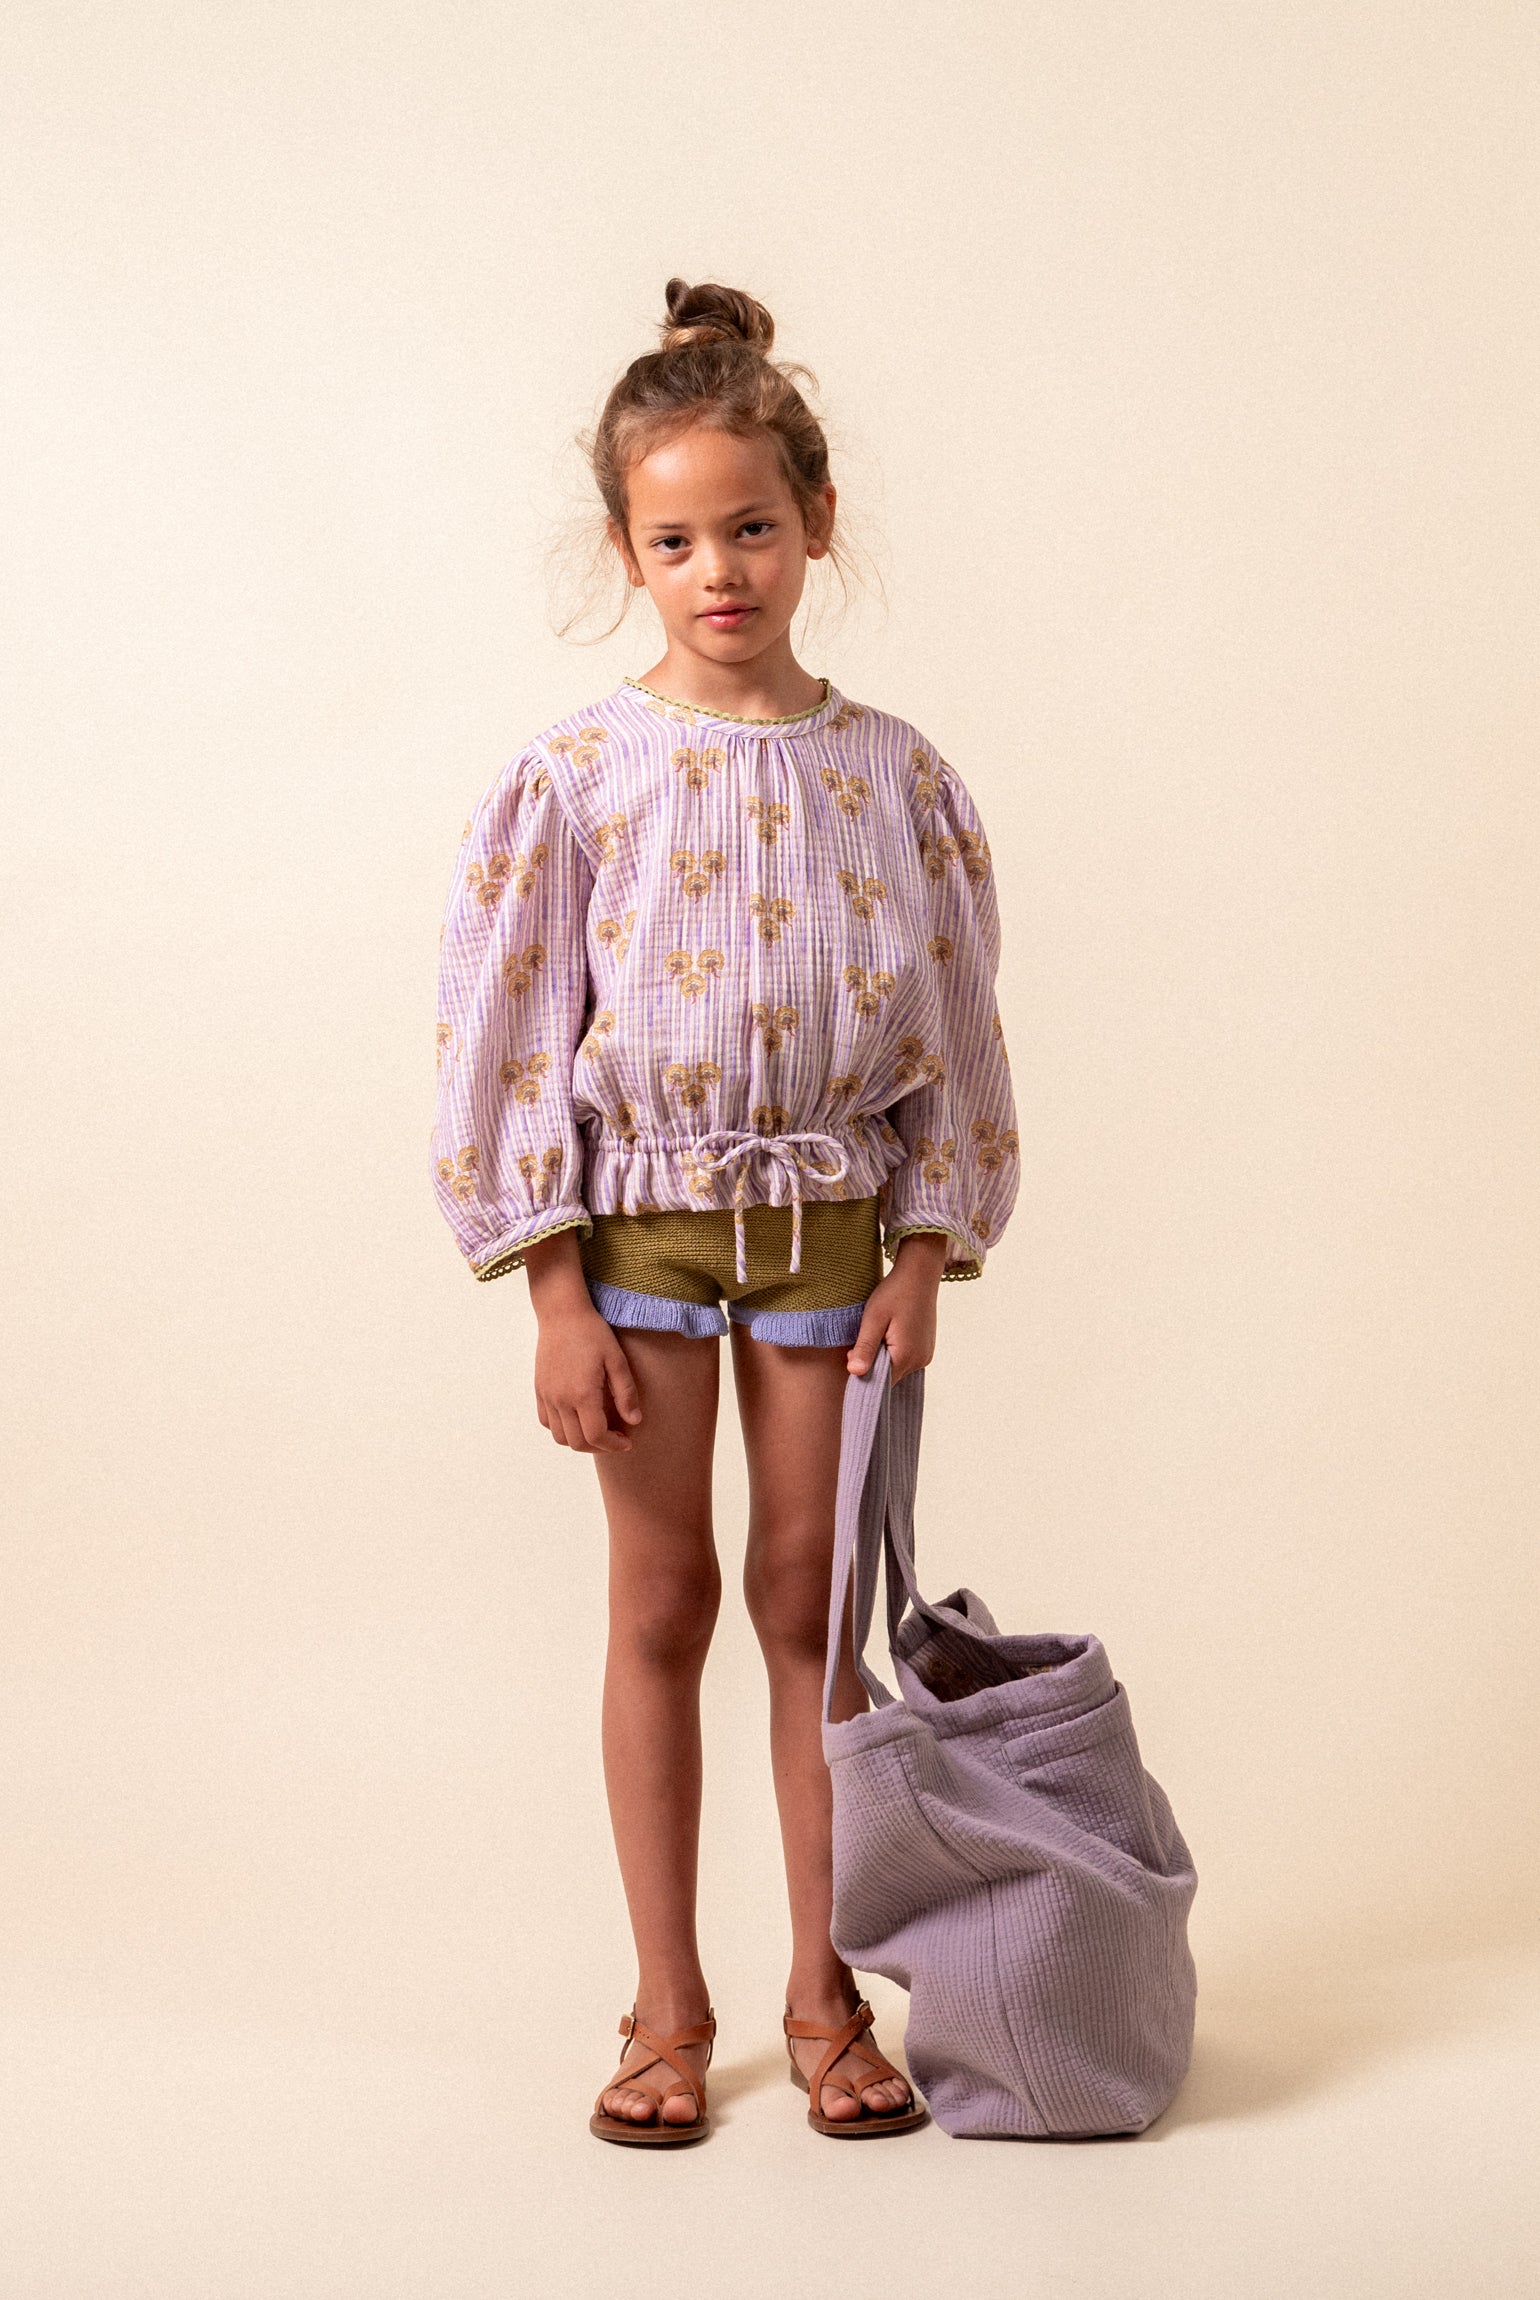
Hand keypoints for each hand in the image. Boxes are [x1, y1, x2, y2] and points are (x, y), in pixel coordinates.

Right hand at [523, 1229, 642, 1451]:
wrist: (562, 1313)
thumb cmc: (592, 1333)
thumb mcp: (617, 1360)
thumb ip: (626, 1393)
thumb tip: (634, 1421)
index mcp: (582, 1394)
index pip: (596, 1436)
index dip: (614, 1445)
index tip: (627, 1442)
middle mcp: (561, 1399)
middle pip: (577, 1442)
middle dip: (600, 1447)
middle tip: (616, 1438)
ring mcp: (547, 1396)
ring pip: (560, 1436)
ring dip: (580, 1440)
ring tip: (598, 1429)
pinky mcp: (539, 1390)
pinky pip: (546, 1422)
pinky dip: (562, 1428)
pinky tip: (577, 1417)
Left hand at [846, 1232, 948, 1381]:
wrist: (919, 1274)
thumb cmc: (894, 1293)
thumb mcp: (873, 1319)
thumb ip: (865, 1347)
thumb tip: (854, 1373)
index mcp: (906, 1356)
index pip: (879, 1382)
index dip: (863, 1372)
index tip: (851, 1356)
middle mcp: (919, 1361)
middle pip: (888, 1376)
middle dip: (872, 1364)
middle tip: (862, 1340)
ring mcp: (925, 1355)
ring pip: (896, 1368)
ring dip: (883, 1358)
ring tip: (878, 1333)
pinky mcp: (926, 1349)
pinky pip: (905, 1360)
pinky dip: (893, 1353)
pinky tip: (889, 1334)